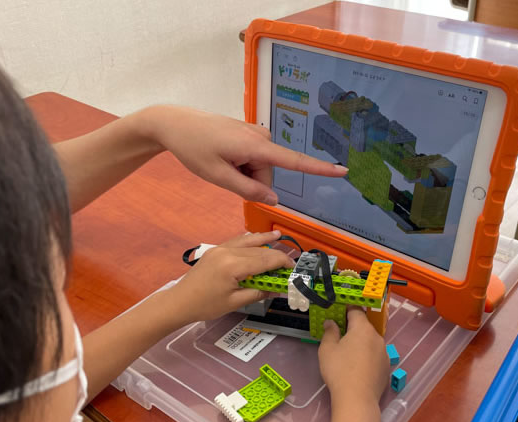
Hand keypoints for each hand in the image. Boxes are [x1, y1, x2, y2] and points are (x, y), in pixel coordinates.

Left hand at [146, 106, 347, 204]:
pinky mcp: (249, 135)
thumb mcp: (219, 176)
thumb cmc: (194, 148)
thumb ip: (248, 191)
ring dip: (242, 174)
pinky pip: (252, 160)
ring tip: (220, 162)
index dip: (319, 168)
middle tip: (224, 173)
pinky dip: (239, 165)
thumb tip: (274, 201)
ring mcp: (256, 134)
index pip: (294, 161)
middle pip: (268, 175)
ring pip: (259, 169)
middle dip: (250, 182)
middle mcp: (261, 137)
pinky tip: (221, 156)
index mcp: (256, 146)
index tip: (342, 170)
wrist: (175, 124)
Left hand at [169, 231, 294, 322]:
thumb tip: (278, 289)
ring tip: (278, 235)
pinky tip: (256, 238)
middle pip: (258, 250)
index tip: (293, 268)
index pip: (265, 260)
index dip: (282, 263)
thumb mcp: (235, 302)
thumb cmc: (206, 305)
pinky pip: (236, 241)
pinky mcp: (215, 250)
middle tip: (289, 262)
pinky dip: (249, 240)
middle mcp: (227, 252)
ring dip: (263, 239)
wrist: (180, 302)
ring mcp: (220, 249)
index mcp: (233, 266)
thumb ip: (259, 292)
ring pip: (247, 241)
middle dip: (275, 255)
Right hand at [317, 307, 387, 406]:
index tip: (338, 313)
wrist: (357, 399)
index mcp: (363, 329)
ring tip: (348, 354)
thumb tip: (331, 322)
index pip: (356, 311)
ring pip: (371, 342)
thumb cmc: (339, 370)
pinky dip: (367, 356)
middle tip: (339, 336)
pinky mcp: (386, 367)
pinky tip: (358, 368)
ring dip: (361, 343)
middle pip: (365, 327)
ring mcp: (384, 353)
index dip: (346, 309)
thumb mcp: (327, 349)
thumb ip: (329, 332)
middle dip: (353, 328)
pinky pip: (375, 356)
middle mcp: (377, 337)